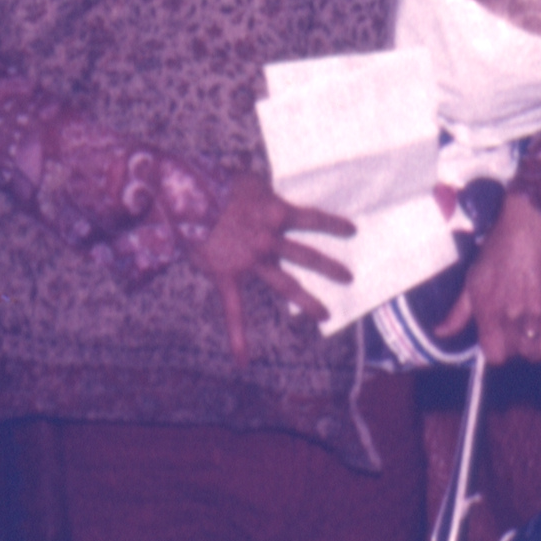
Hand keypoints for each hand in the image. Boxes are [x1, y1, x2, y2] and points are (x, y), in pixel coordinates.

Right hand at [192, 173, 350, 328]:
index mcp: (277, 213)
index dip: (333, 225)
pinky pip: (234, 310)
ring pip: (285, 284)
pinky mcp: (227, 276)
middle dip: (330, 268)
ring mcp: (250, 261)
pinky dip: (238, 336)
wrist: (188, 199)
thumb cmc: (217, 184)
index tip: (352, 230)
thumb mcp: (250, 180)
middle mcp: (270, 240)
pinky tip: (243, 359)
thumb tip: (271, 198)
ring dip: (307, 300)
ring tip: (324, 315)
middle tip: (348, 277)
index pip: (313, 219)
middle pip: (307, 256)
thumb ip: (265, 193)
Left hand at [443, 189, 540, 366]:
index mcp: (490, 311)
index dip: (493, 350)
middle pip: (513, 354)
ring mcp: (536, 314)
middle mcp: (513, 317)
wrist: (529, 230)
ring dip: (526, 346)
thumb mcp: (472, 281)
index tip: (493, 339)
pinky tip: (538, 333)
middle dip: (509, 347)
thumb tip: (441, 332)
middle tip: (507, 331)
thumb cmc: (497, 252)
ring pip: (532, 352)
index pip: (494, 356)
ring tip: (522, 331)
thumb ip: (458, 313)